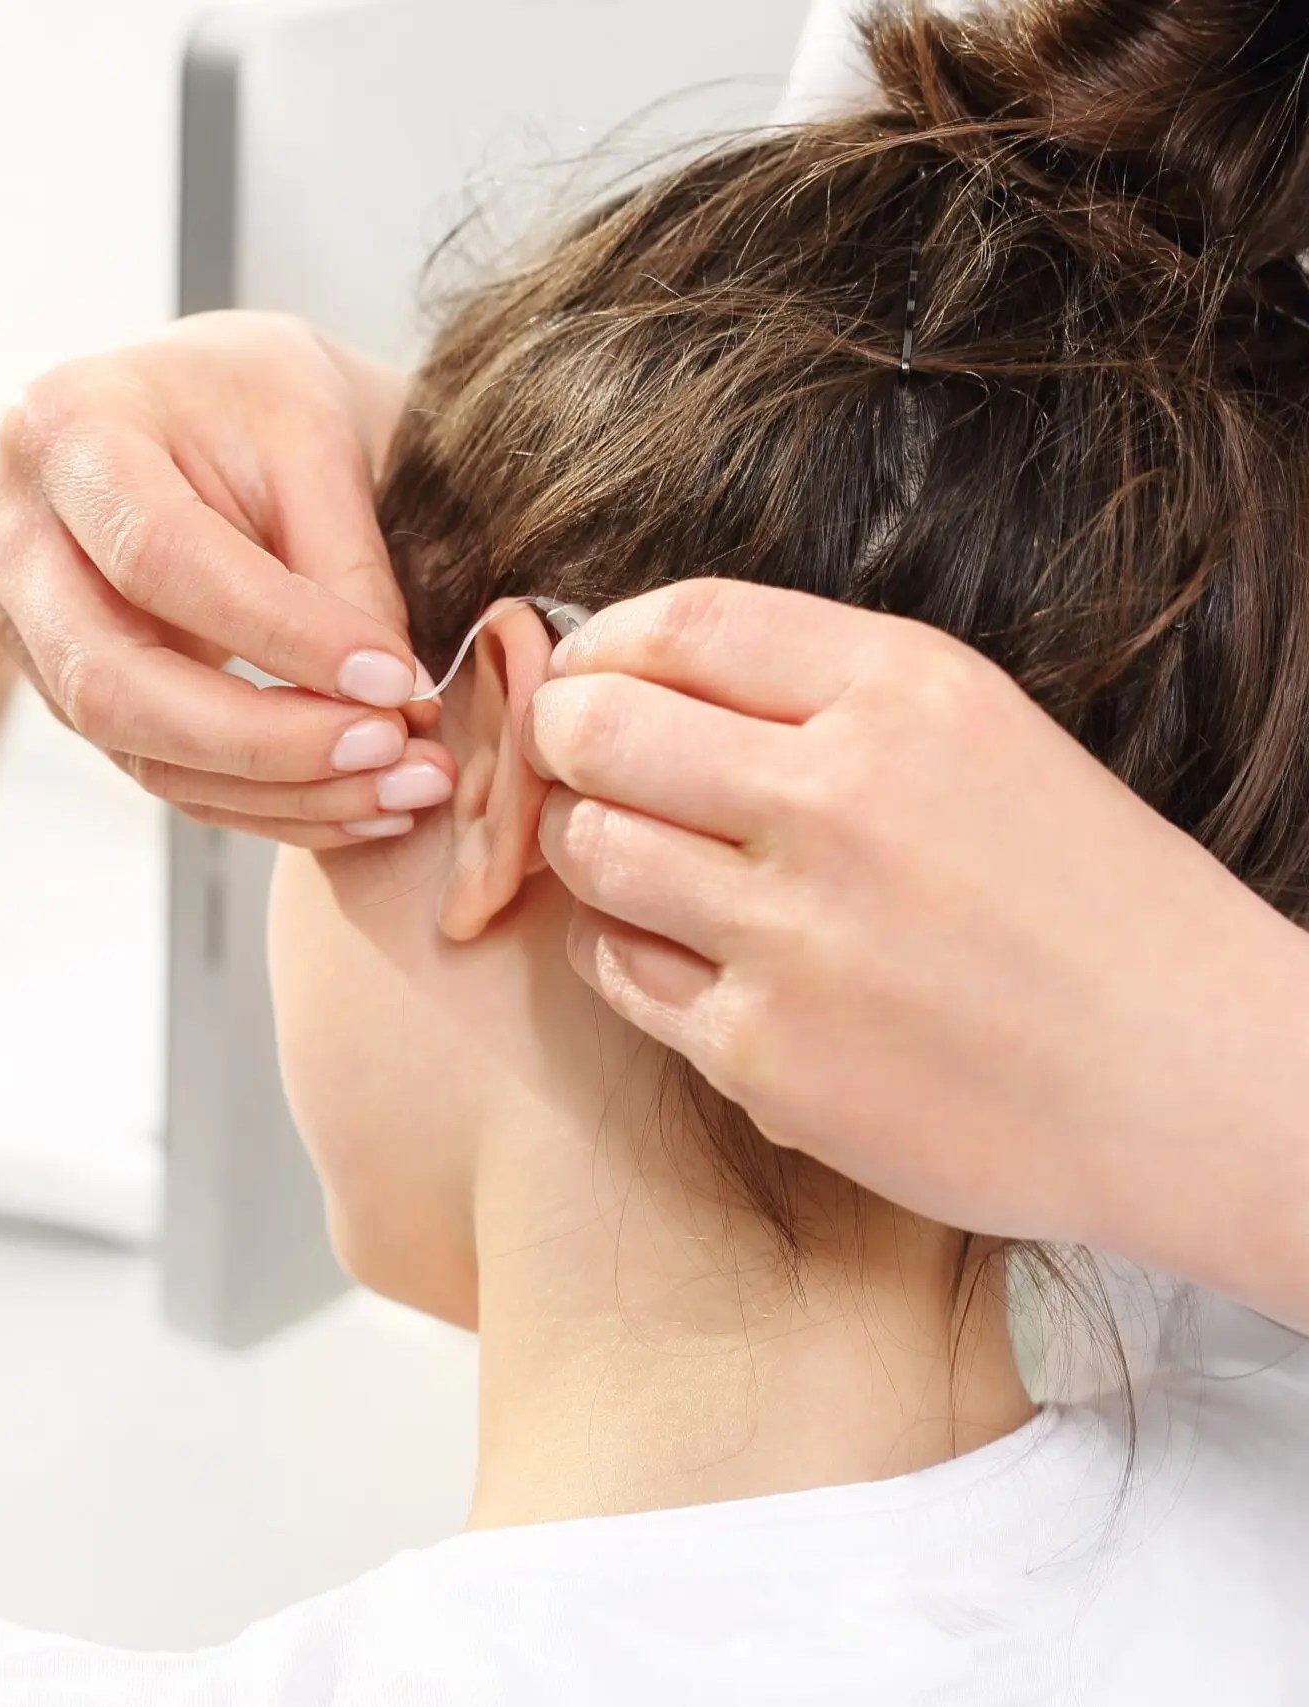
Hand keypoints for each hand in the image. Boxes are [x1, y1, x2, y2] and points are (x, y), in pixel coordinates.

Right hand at [0, 312, 455, 848]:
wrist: (208, 412)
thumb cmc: (261, 401)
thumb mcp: (319, 439)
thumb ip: (344, 565)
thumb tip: (389, 700)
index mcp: (65, 428)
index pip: (159, 559)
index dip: (279, 633)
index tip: (394, 678)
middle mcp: (12, 532)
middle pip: (112, 679)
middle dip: (262, 740)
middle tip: (389, 752)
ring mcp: (21, 622)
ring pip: (132, 746)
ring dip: (277, 789)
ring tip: (401, 790)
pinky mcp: (62, 687)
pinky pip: (158, 769)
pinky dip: (264, 800)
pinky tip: (358, 802)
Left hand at [526, 579, 1308, 1324]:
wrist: (1194, 1081)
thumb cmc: (1084, 902)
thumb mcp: (979, 733)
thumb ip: (812, 691)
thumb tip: (625, 669)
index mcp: (905, 695)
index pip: (676, 625)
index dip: (600, 648)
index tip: (591, 675)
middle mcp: (839, 802)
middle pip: (598, 729)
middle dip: (566, 738)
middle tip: (584, 762)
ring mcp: (794, 936)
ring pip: (589, 849)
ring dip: (588, 844)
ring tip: (641, 856)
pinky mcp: (763, 1053)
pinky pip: (617, 970)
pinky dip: (626, 949)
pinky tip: (683, 948)